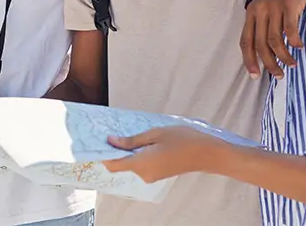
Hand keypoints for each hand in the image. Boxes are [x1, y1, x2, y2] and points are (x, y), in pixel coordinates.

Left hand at [102, 126, 222, 183]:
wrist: (206, 153)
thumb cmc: (183, 140)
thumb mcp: (155, 134)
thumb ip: (131, 140)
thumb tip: (111, 141)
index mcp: (141, 164)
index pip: (113, 164)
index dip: (103, 154)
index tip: (98, 141)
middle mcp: (144, 174)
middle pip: (122, 163)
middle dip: (117, 148)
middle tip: (115, 130)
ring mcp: (151, 176)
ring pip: (132, 163)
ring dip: (129, 150)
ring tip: (135, 132)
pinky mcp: (158, 174)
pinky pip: (141, 164)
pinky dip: (139, 154)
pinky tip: (146, 141)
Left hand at [241, 0, 305, 79]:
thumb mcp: (270, 2)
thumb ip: (266, 20)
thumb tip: (269, 46)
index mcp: (252, 11)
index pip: (245, 40)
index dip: (249, 59)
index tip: (255, 75)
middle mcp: (259, 9)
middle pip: (259, 44)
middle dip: (268, 63)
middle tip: (278, 76)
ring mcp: (274, 6)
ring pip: (274, 39)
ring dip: (283, 56)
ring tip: (292, 64)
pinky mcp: (289, 3)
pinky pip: (289, 28)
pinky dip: (294, 41)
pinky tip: (299, 47)